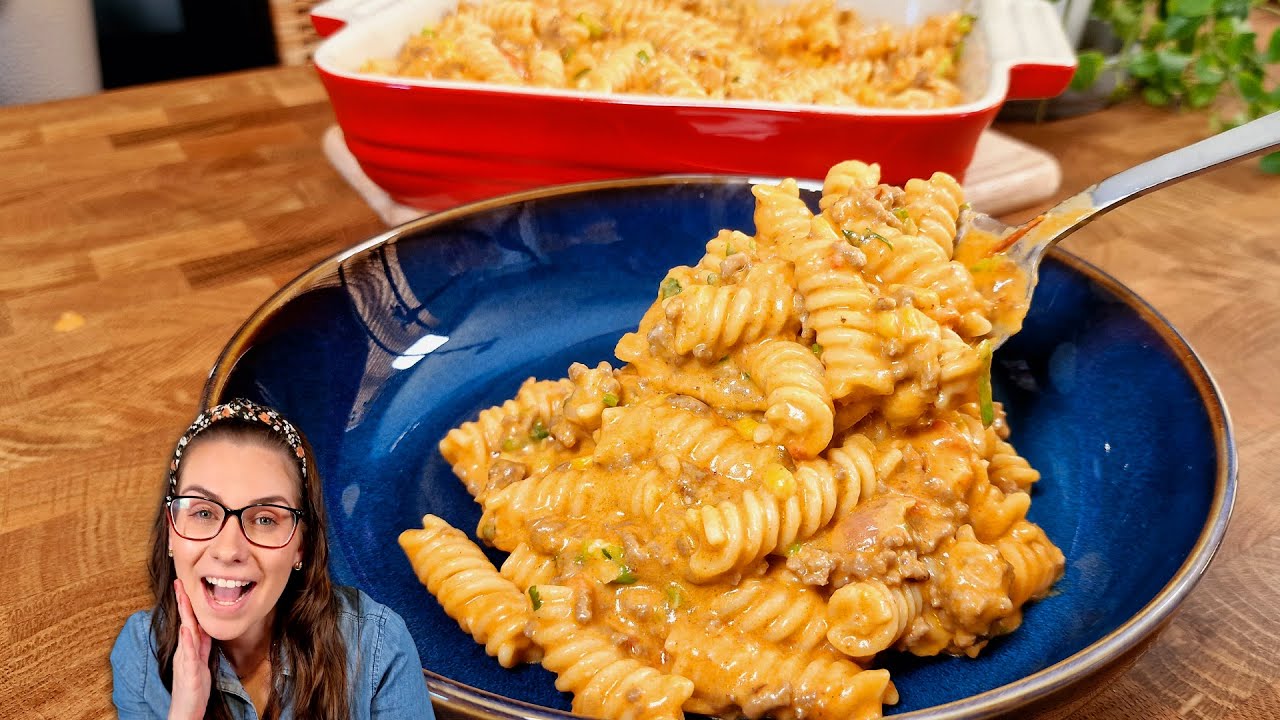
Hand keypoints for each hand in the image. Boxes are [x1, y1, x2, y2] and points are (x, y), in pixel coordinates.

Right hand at [169, 579, 211, 719]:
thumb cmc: (194, 688)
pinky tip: (187, 629)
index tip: (185, 586)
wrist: (186, 711)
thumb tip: (203, 629)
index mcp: (189, 648)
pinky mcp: (187, 672)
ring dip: (185, 615)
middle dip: (183, 602)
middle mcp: (184, 651)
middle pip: (185, 622)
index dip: (188, 604)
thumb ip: (202, 646)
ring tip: (183, 597)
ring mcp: (184, 661)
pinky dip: (187, 640)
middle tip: (179, 582)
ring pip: (185, 634)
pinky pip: (188, 654)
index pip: (189, 622)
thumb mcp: (201, 662)